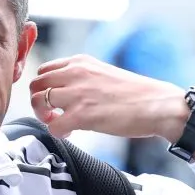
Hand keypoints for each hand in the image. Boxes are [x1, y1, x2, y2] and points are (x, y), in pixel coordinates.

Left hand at [30, 54, 190, 140]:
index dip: (44, 88)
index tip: (54, 100)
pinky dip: (58, 132)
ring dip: (45, 117)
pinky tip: (71, 133)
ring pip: (38, 102)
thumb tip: (62, 93)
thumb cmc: (135, 94)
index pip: (44, 70)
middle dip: (38, 102)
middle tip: (52, 115)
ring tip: (62, 123)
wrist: (158, 105)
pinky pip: (53, 126)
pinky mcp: (82, 114)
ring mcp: (77, 93)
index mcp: (81, 62)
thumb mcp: (103, 73)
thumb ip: (81, 77)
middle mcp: (76, 73)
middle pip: (36, 85)